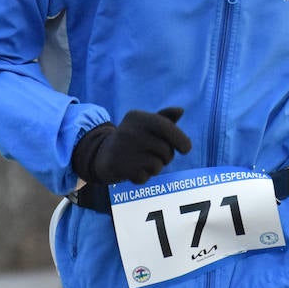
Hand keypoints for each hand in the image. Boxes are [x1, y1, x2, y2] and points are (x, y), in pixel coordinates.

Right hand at [73, 107, 191, 184]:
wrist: (102, 154)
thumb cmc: (132, 138)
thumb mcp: (145, 124)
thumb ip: (164, 118)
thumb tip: (180, 111)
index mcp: (137, 117)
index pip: (166, 127)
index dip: (180, 139)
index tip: (186, 149)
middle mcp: (130, 130)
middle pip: (166, 150)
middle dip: (166, 157)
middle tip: (155, 155)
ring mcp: (124, 148)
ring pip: (157, 165)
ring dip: (155, 168)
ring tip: (143, 161)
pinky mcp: (119, 166)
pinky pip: (146, 177)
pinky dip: (143, 176)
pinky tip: (133, 170)